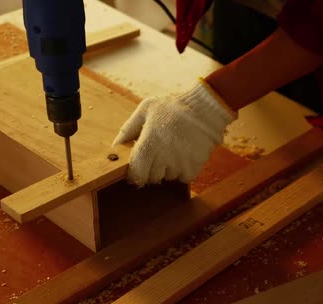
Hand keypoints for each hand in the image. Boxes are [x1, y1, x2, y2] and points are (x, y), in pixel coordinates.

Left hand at [112, 80, 234, 185]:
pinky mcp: (194, 167)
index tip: (137, 167)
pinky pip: (183, 177)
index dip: (135, 173)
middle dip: (152, 169)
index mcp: (149, 143)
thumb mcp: (146, 109)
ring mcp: (180, 164)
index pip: (136, 172)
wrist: (206, 107)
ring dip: (168, 169)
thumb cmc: (173, 106)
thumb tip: (116, 146)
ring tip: (173, 149)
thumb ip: (129, 128)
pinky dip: (183, 170)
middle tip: (158, 153)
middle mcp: (164, 157)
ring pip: (168, 177)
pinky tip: (184, 154)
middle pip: (152, 178)